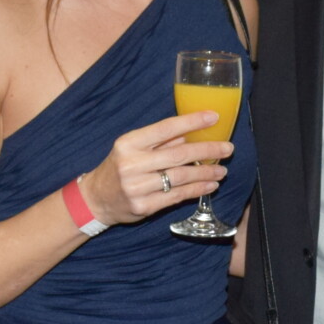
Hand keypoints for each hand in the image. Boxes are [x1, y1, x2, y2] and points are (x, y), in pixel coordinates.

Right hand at [80, 113, 233, 225]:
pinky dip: (196, 190)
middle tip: (228, 148)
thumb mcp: (132, 148)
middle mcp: (132, 164)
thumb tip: (191, 133)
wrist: (96, 198)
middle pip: (178, 155)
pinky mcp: (144, 207)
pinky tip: (209, 185)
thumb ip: (160, 141)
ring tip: (222, 170)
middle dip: (207, 150)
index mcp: (129, 143)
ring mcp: (137, 187)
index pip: (165, 128)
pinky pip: (176, 197)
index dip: (191, 122)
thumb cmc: (119, 167)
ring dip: (205, 173)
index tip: (213, 117)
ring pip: (180, 178)